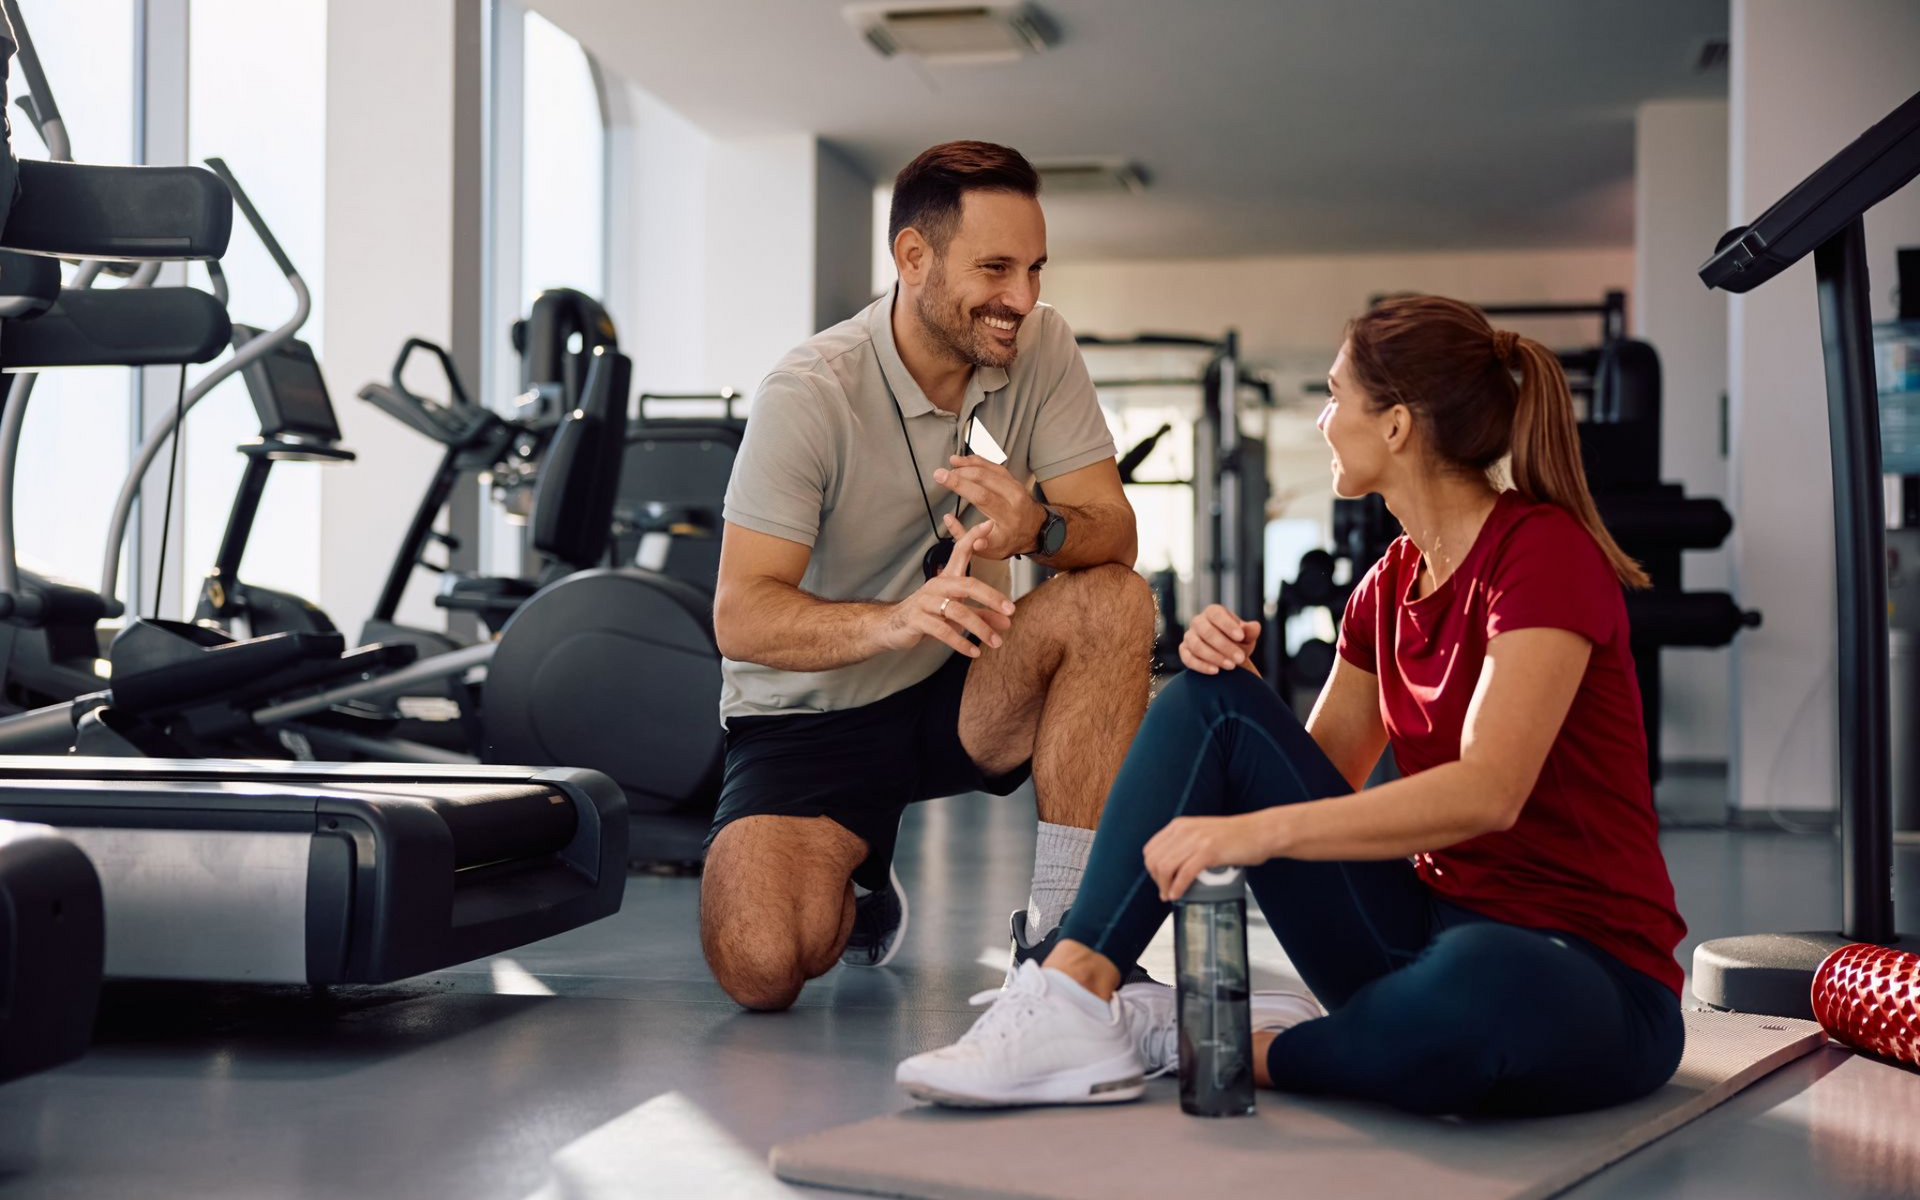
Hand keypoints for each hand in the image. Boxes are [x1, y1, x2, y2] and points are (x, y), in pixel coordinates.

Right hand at [876, 518, 1016, 658]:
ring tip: (996, 642)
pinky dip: (961, 642)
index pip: (960, 551)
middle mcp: (937, 586)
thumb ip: (982, 616)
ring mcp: (925, 602)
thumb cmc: (927, 615)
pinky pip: (943, 630)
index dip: (973, 536)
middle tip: (1010, 610)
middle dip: (991, 596)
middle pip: (967, 585)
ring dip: (980, 628)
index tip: (989, 523)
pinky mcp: (917, 619)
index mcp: (947, 579)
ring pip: (958, 611)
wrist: (892, 626)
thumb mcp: (956, 614)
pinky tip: (974, 651)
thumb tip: (1007, 623)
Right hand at [933, 455, 1043, 559]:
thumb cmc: (1010, 541)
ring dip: (968, 465)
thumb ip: (968, 538)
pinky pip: (995, 466)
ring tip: (951, 463)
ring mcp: (1015, 488)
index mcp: (1007, 518)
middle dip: (959, 473)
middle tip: (940, 473)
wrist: (1035, 531)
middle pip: (984, 479)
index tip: (942, 478)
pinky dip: (979, 461)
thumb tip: (949, 520)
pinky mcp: (1013, 480)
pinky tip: (965, 460)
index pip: (981, 496)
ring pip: (990, 470)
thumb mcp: (991, 550)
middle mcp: (1013, 500)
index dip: (960, 485)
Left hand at [1143, 813, 1278, 901]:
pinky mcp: (1209, 851)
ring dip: (1165, 886)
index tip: (1160, 881)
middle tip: (1165, 892)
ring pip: (1165, 867)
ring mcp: (1196, 840)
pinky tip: (1178, 894)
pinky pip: (1184, 873)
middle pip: (1155, 860)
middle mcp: (1184, 830)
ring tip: (1170, 895)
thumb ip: (1186, 844)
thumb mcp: (1203, 834)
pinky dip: (1178, 887)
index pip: (1151, 849)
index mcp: (1180, 825)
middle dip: (1157, 881)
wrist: (1261, 832)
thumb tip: (1171, 867)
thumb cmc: (1237, 837)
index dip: (1151, 869)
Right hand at [1180, 604, 1261, 673]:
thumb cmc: (1238, 643)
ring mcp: (1189, 636)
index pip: (1216, 614)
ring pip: (1196, 646)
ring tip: (1231, 666)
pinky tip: (1215, 671)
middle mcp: (1198, 622)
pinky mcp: (1184, 651)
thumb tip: (1255, 627)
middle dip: (1224, 646)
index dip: (1228, 625)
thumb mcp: (1247, 637)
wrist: (1228, 658)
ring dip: (1214, 657)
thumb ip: (1250, 631)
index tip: (1241, 637)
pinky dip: (1201, 666)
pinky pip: (1188, 659)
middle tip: (1240, 658)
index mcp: (1213, 612)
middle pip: (1206, 631)